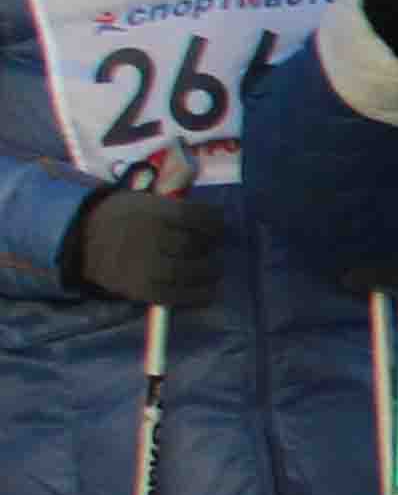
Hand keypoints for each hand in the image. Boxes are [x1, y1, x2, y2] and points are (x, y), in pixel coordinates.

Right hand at [66, 182, 224, 310]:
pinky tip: (207, 291)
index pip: (194, 216)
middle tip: (214, 251)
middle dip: (210, 249)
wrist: (82, 243)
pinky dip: (198, 295)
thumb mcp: (143, 199)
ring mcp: (142, 265)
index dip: (215, 223)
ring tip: (213, 270)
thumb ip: (173, 201)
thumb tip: (211, 203)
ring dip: (209, 272)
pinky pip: (176, 295)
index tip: (220, 228)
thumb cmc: (123, 219)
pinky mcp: (139, 289)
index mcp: (149, 210)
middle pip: (193, 245)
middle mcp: (146, 237)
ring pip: (188, 271)